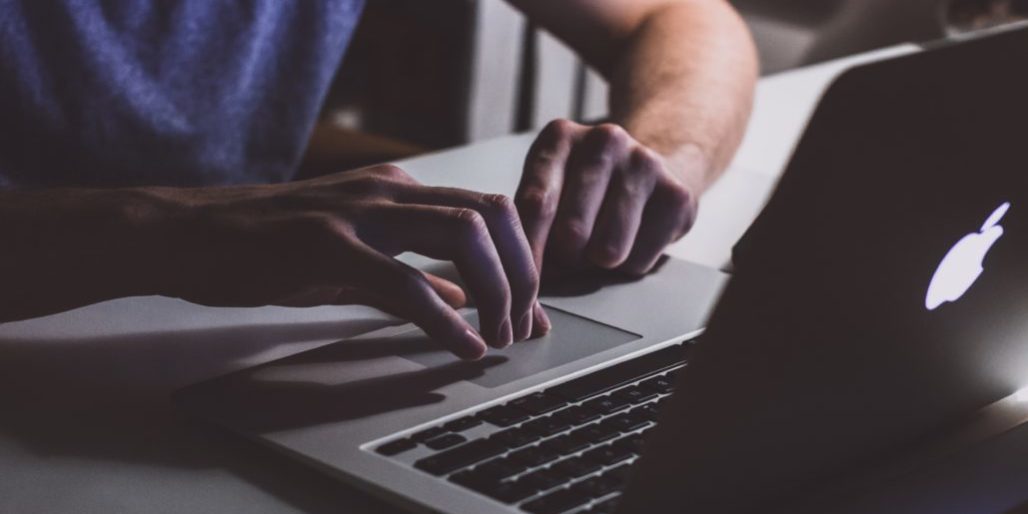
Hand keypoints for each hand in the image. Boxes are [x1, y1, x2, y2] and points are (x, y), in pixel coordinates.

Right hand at [161, 165, 546, 358]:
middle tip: (522, 324)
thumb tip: (465, 295)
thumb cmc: (269, 246)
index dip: (522, 259)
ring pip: (462, 234)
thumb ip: (413, 270)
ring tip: (498, 335)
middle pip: (492, 214)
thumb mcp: (354, 255)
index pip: (488, 210)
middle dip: (522, 273)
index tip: (532, 307)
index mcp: (398, 189)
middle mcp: (388, 190)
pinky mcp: (326, 245)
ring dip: (495, 289)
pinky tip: (462, 345)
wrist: (188, 235)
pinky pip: (404, 281)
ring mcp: (358, 212)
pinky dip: (445, 318)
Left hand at [515, 119, 702, 277]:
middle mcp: (604, 140)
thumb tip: (524, 274)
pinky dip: (628, 265)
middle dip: (566, 258)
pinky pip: (639, 260)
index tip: (524, 278)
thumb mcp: (548, 189)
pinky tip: (630, 240)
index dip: (529, 250)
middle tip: (570, 252)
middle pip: (572, 232)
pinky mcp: (676, 195)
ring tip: (598, 245)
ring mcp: (644, 164)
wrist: (647, 170)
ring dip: (597, 264)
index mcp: (561, 137)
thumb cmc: (583, 190)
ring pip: (608, 251)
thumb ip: (530, 223)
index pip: (537, 204)